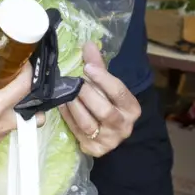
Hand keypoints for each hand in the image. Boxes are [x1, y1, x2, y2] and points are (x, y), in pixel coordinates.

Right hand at [0, 32, 31, 149]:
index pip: (24, 87)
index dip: (27, 71)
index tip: (22, 62)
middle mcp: (0, 124)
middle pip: (33, 114)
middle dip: (32, 97)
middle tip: (20, 82)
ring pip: (21, 122)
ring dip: (20, 108)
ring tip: (9, 92)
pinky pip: (7, 128)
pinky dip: (7, 117)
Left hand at [60, 42, 141, 157]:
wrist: (110, 133)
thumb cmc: (109, 104)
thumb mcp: (108, 87)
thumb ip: (99, 67)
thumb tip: (87, 44)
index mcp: (132, 108)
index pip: (119, 91)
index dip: (103, 78)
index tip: (87, 67)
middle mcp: (124, 126)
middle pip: (104, 110)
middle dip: (86, 94)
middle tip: (73, 82)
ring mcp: (109, 140)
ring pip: (88, 124)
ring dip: (74, 107)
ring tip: (64, 93)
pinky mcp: (95, 150)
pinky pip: (78, 133)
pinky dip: (68, 118)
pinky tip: (61, 105)